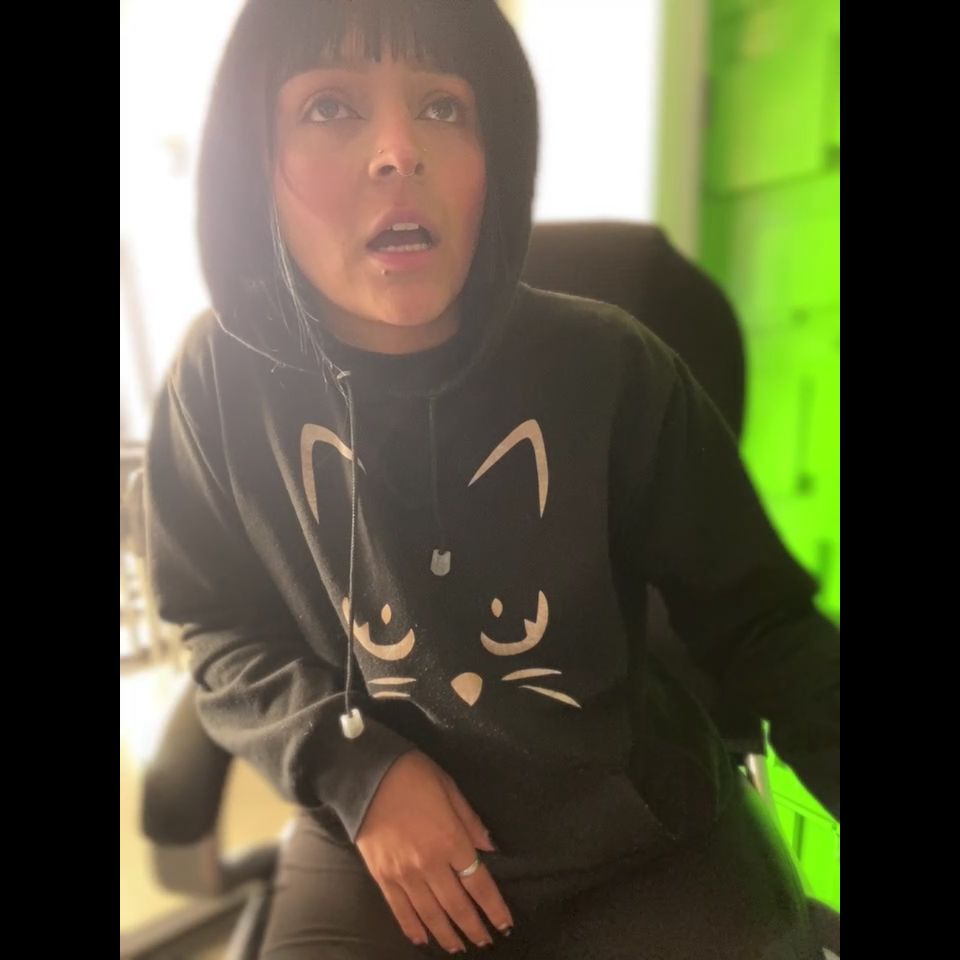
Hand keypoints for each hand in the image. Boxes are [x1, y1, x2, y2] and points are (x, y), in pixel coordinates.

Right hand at [355, 750, 513, 951]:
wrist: (367, 775)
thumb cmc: (414, 775)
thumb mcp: (450, 788)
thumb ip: (471, 822)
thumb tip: (491, 850)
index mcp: (450, 840)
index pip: (479, 883)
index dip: (494, 908)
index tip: (505, 924)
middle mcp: (429, 864)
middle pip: (457, 905)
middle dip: (474, 927)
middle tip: (486, 943)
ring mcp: (403, 873)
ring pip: (430, 914)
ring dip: (447, 934)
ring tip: (459, 947)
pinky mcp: (382, 876)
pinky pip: (400, 910)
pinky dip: (413, 928)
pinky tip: (423, 939)